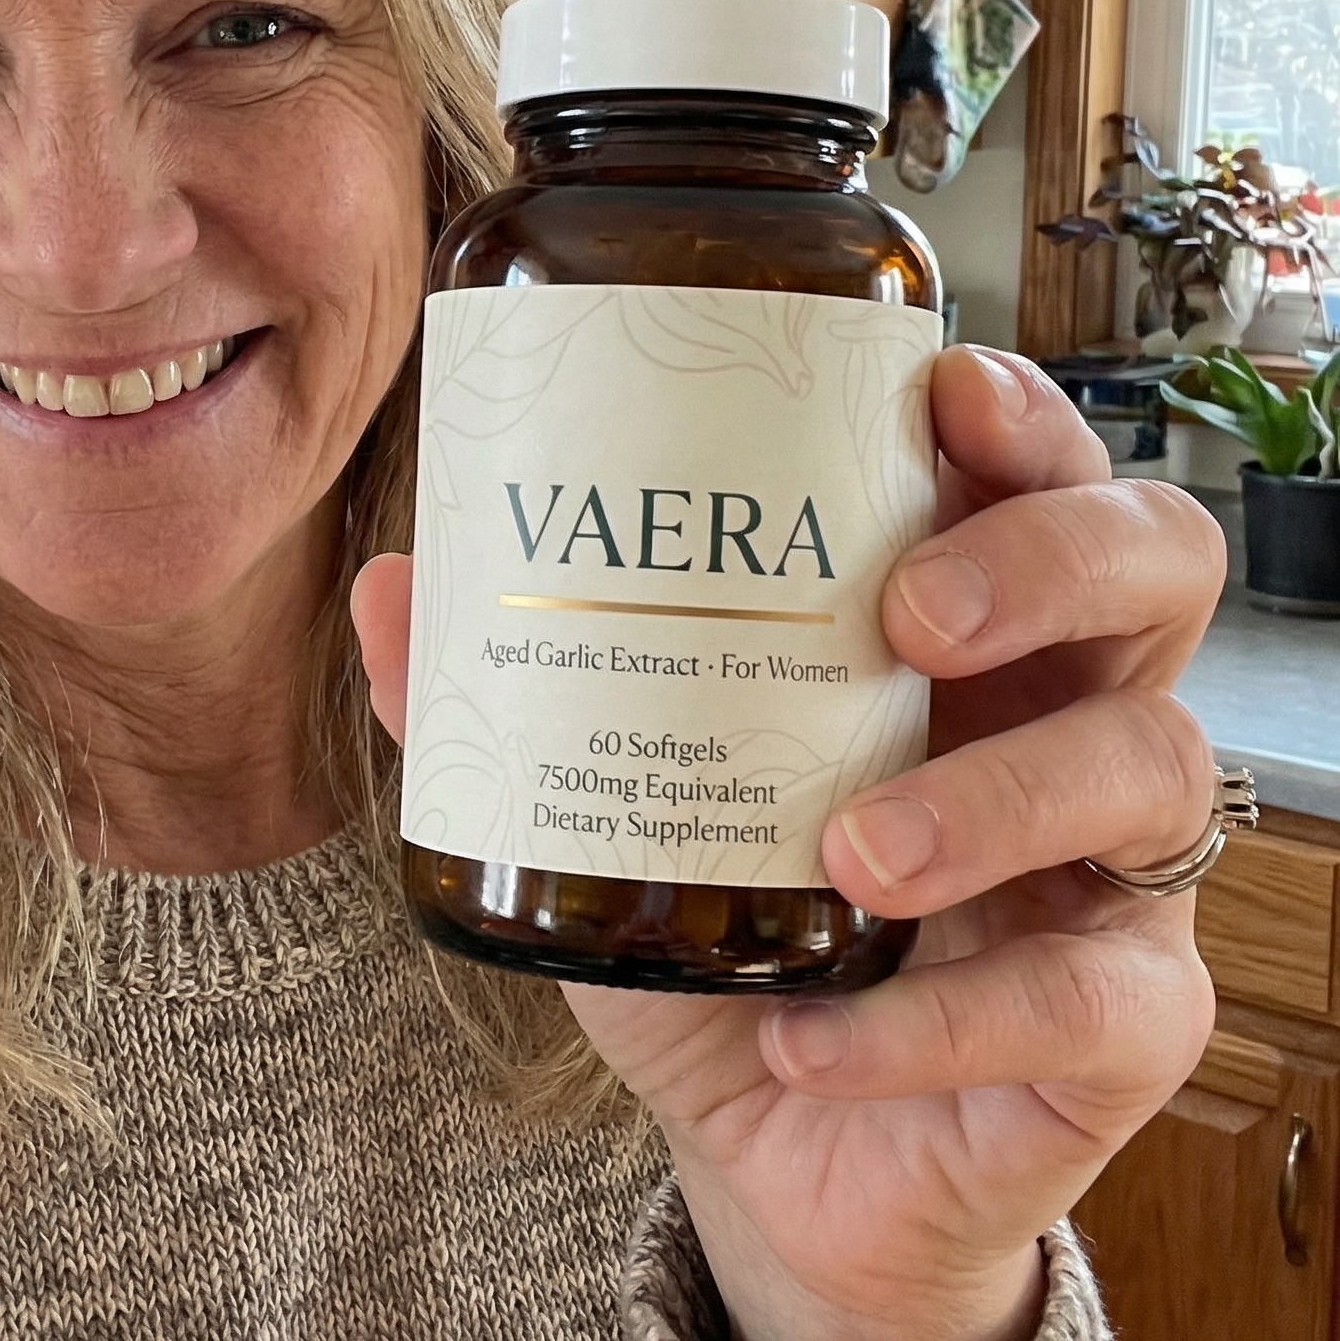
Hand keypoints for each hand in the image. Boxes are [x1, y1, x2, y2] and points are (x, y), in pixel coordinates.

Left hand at [353, 344, 1224, 1340]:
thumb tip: (394, 587)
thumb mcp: (610, 811)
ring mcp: (1105, 866)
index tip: (938, 396)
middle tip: (906, 614)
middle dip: (1045, 556)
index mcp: (953, 626)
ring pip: (1151, 765)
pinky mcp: (1123, 1027)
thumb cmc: (718, 938)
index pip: (1037, 473)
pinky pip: (1094, 1002)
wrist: (778, 1154)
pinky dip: (941, 1020)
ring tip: (849, 852)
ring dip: (995, 794)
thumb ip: (514, 705)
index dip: (1019, 415)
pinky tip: (807, 1041)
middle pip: (1155, 563)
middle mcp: (1052, 711)